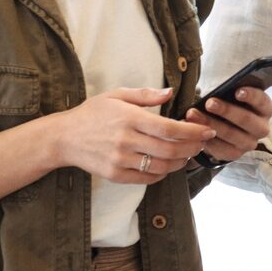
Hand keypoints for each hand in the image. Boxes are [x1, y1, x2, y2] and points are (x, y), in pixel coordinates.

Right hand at [53, 87, 215, 182]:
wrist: (64, 137)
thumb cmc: (92, 113)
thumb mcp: (116, 96)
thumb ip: (145, 95)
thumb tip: (170, 91)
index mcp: (129, 118)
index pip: (170, 129)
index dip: (193, 132)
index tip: (207, 130)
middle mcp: (126, 140)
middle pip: (170, 150)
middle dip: (192, 148)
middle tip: (201, 144)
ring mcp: (120, 160)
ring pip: (161, 167)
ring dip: (180, 163)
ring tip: (187, 155)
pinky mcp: (116, 174)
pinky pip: (147, 179)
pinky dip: (162, 174)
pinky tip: (167, 166)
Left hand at [187, 86, 271, 162]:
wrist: (227, 127)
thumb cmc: (233, 103)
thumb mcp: (240, 92)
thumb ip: (249, 83)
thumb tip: (271, 75)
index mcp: (266, 109)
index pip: (262, 101)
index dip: (251, 96)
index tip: (237, 91)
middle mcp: (261, 128)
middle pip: (246, 120)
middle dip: (227, 111)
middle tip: (209, 103)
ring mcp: (249, 143)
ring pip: (231, 135)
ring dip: (210, 124)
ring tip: (193, 114)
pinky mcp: (234, 154)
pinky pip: (221, 149)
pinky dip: (206, 140)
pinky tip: (194, 131)